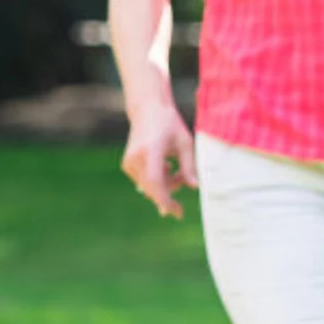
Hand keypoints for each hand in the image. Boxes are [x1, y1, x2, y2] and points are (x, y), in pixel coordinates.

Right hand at [122, 100, 196, 218]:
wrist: (148, 110)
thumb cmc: (170, 125)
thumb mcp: (185, 144)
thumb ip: (189, 166)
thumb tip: (195, 187)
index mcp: (150, 151)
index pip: (155, 181)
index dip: (164, 199)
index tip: (175, 212)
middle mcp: (136, 157)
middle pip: (151, 188)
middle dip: (168, 196)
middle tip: (182, 201)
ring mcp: (129, 161)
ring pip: (148, 186)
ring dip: (165, 185)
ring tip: (176, 170)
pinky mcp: (128, 164)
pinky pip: (144, 181)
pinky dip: (157, 180)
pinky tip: (166, 166)